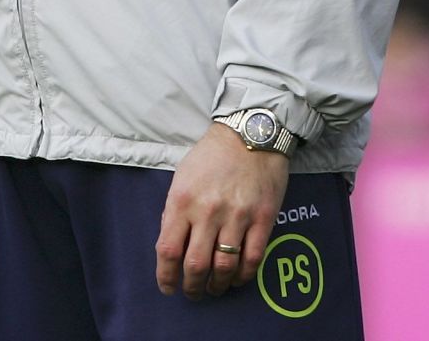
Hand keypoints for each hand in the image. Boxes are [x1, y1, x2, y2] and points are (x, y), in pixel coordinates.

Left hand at [156, 123, 289, 300]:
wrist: (250, 135)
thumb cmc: (211, 156)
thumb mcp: (182, 177)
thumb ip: (174, 211)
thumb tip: (171, 244)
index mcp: (182, 201)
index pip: (168, 250)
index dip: (166, 276)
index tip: (167, 287)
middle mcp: (208, 212)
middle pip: (196, 265)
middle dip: (191, 287)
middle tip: (192, 293)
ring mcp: (237, 217)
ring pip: (224, 267)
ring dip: (217, 286)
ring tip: (213, 289)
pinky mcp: (263, 219)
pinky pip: (252, 259)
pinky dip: (242, 276)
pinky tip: (235, 279)